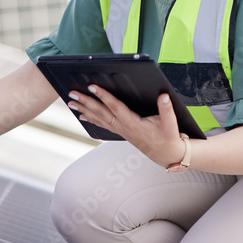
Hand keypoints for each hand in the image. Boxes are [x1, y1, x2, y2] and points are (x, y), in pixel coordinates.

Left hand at [68, 85, 187, 168]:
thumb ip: (167, 109)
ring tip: (71, 103)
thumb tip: (164, 96)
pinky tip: (82, 115)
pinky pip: (102, 124)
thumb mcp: (170, 123)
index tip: (92, 87)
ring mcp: (120, 130)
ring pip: (98, 118)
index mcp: (133, 123)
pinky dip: (91, 118)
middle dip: (86, 102)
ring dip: (84, 109)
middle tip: (72, 94)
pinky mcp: (121, 132)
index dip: (103, 96)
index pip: (115, 107)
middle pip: (100, 112)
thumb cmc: (168, 138)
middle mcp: (123, 127)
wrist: (166, 155)